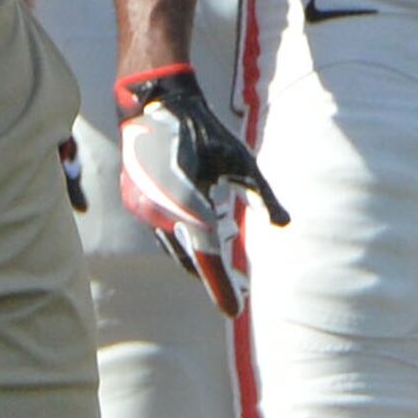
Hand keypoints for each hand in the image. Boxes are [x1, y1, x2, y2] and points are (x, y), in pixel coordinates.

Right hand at [115, 65, 282, 315]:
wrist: (156, 104)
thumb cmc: (204, 132)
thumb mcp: (241, 162)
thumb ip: (261, 195)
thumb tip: (282, 224)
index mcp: (188, 206)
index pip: (208, 258)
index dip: (222, 288)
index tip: (233, 312)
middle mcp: (160, 213)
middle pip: (191, 255)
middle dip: (215, 272)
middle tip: (242, 285)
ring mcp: (143, 209)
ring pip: (174, 244)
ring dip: (199, 248)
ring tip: (228, 239)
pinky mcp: (134, 202)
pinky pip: (162, 229)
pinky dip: (182, 232)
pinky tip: (202, 219)